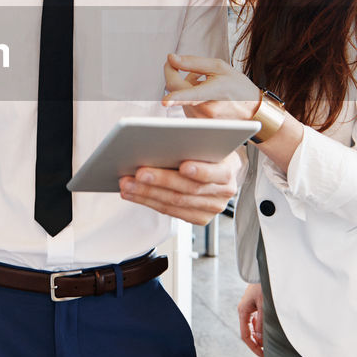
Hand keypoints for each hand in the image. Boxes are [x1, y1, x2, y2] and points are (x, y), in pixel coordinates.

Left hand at [119, 151, 240, 224]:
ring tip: (127, 184)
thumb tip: (162, 139)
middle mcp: (224, 191)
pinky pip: (171, 211)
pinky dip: (149, 202)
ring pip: (176, 202)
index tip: (183, 165)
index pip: (216, 172)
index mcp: (229, 169)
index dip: (200, 170)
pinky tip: (133, 194)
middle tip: (138, 173)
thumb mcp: (205, 140)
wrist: (218, 167)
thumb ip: (192, 141)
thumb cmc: (206, 149)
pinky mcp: (199, 217)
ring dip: (147, 194)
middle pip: (189, 189)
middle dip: (160, 181)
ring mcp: (212, 207)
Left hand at [162, 54, 260, 120]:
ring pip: (179, 98)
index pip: (190, 95)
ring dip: (185, 88)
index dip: (176, 97)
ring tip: (206, 86)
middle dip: (178, 75)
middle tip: (192, 69)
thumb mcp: (219, 67)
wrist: (253, 110)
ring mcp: (200, 120)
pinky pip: (184, 106)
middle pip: (177, 90)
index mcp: (212, 94)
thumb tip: (171, 59)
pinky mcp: (197, 124)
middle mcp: (205, 111)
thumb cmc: (237, 87)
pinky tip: (205, 98)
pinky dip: (189, 98)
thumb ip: (193, 62)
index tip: (166, 102)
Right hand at [237, 283, 264, 356]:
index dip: (254, 348)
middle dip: (257, 344)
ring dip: (259, 336)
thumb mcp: (263, 305)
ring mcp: (248, 308)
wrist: (263, 272)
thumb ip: (261, 323)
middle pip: (248, 333)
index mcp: (243, 311)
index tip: (263, 356)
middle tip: (267, 354)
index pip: (246, 336)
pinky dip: (260, 328)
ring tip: (269, 344)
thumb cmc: (264, 286)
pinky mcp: (254, 305)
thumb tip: (260, 339)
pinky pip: (255, 321)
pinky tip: (266, 329)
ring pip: (252, 328)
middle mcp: (244, 311)